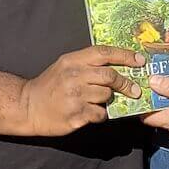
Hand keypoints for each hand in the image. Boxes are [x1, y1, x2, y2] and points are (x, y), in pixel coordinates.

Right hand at [19, 46, 144, 135]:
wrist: (28, 106)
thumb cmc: (50, 85)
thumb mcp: (65, 65)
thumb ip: (88, 63)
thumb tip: (118, 64)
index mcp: (73, 60)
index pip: (104, 53)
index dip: (125, 56)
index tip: (140, 61)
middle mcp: (74, 76)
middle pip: (110, 76)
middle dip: (126, 83)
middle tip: (134, 90)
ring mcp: (75, 96)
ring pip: (106, 96)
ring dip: (108, 100)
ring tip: (98, 101)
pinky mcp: (76, 115)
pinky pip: (99, 114)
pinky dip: (100, 114)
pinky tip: (91, 112)